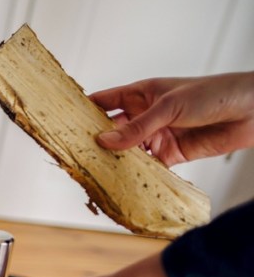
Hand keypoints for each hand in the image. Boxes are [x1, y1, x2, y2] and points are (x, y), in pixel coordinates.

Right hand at [91, 71, 253, 166]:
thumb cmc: (214, 94)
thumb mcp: (170, 107)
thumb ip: (137, 127)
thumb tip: (104, 142)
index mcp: (142, 94)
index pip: (104, 102)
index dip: (84, 110)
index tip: (63, 122)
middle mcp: (146, 115)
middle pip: (113, 130)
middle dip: (96, 141)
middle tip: (75, 155)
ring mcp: (158, 136)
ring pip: (128, 151)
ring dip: (115, 161)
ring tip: (94, 173)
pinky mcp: (172, 155)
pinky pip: (148, 167)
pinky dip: (137, 175)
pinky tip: (124, 182)